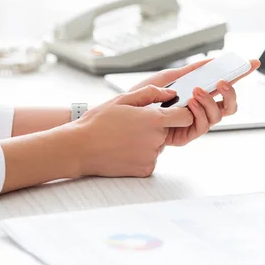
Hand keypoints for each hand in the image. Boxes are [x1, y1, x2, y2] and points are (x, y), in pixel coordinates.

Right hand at [74, 85, 192, 176]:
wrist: (79, 149)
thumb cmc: (98, 122)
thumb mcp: (122, 99)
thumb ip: (151, 93)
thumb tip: (171, 94)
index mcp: (154, 120)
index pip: (186, 117)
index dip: (182, 113)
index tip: (173, 111)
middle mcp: (157, 140)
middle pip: (168, 131)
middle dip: (156, 127)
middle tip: (132, 125)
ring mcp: (151, 157)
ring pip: (157, 145)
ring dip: (146, 141)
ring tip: (123, 137)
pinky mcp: (145, 170)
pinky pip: (149, 159)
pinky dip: (140, 155)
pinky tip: (123, 149)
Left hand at [129, 57, 260, 145]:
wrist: (124, 115)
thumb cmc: (143, 98)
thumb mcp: (167, 77)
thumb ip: (190, 70)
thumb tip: (212, 61)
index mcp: (199, 95)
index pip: (224, 86)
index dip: (240, 75)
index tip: (252, 62)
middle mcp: (201, 110)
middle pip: (229, 105)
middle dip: (230, 92)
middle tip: (223, 82)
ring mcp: (195, 123)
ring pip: (218, 115)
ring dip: (210, 101)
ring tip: (196, 91)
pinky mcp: (186, 135)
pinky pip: (202, 126)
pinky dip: (199, 112)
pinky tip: (190, 103)